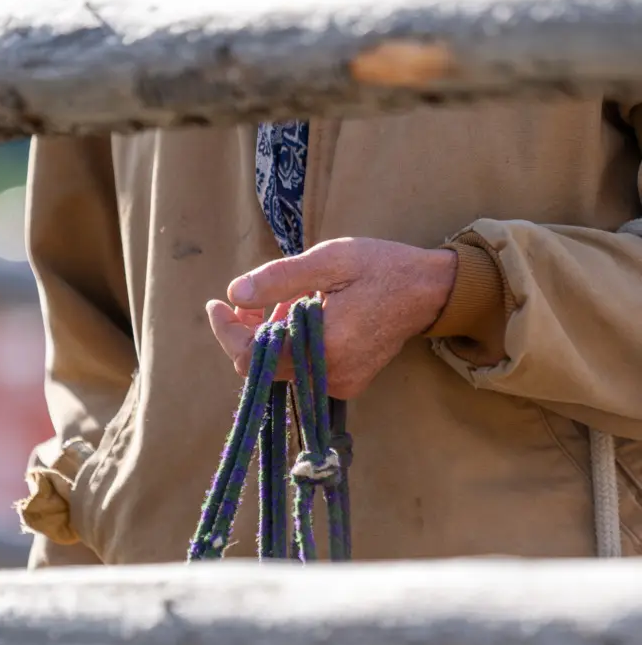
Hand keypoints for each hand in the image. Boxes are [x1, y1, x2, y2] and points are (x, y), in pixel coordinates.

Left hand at [206, 237, 456, 399]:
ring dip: (271, 335)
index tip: (217, 303)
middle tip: (251, 296)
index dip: (226, 332)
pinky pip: (302, 370)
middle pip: (262, 365)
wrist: (429, 291)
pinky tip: (305, 315)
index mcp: (324, 345)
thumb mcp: (330, 259)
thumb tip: (234, 293)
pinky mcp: (347, 384)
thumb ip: (279, 278)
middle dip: (247, 330)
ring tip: (286, 299)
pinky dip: (292, 345)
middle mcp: (330, 374)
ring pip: (281, 368)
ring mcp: (340, 384)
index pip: (251, 356)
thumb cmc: (381, 268)